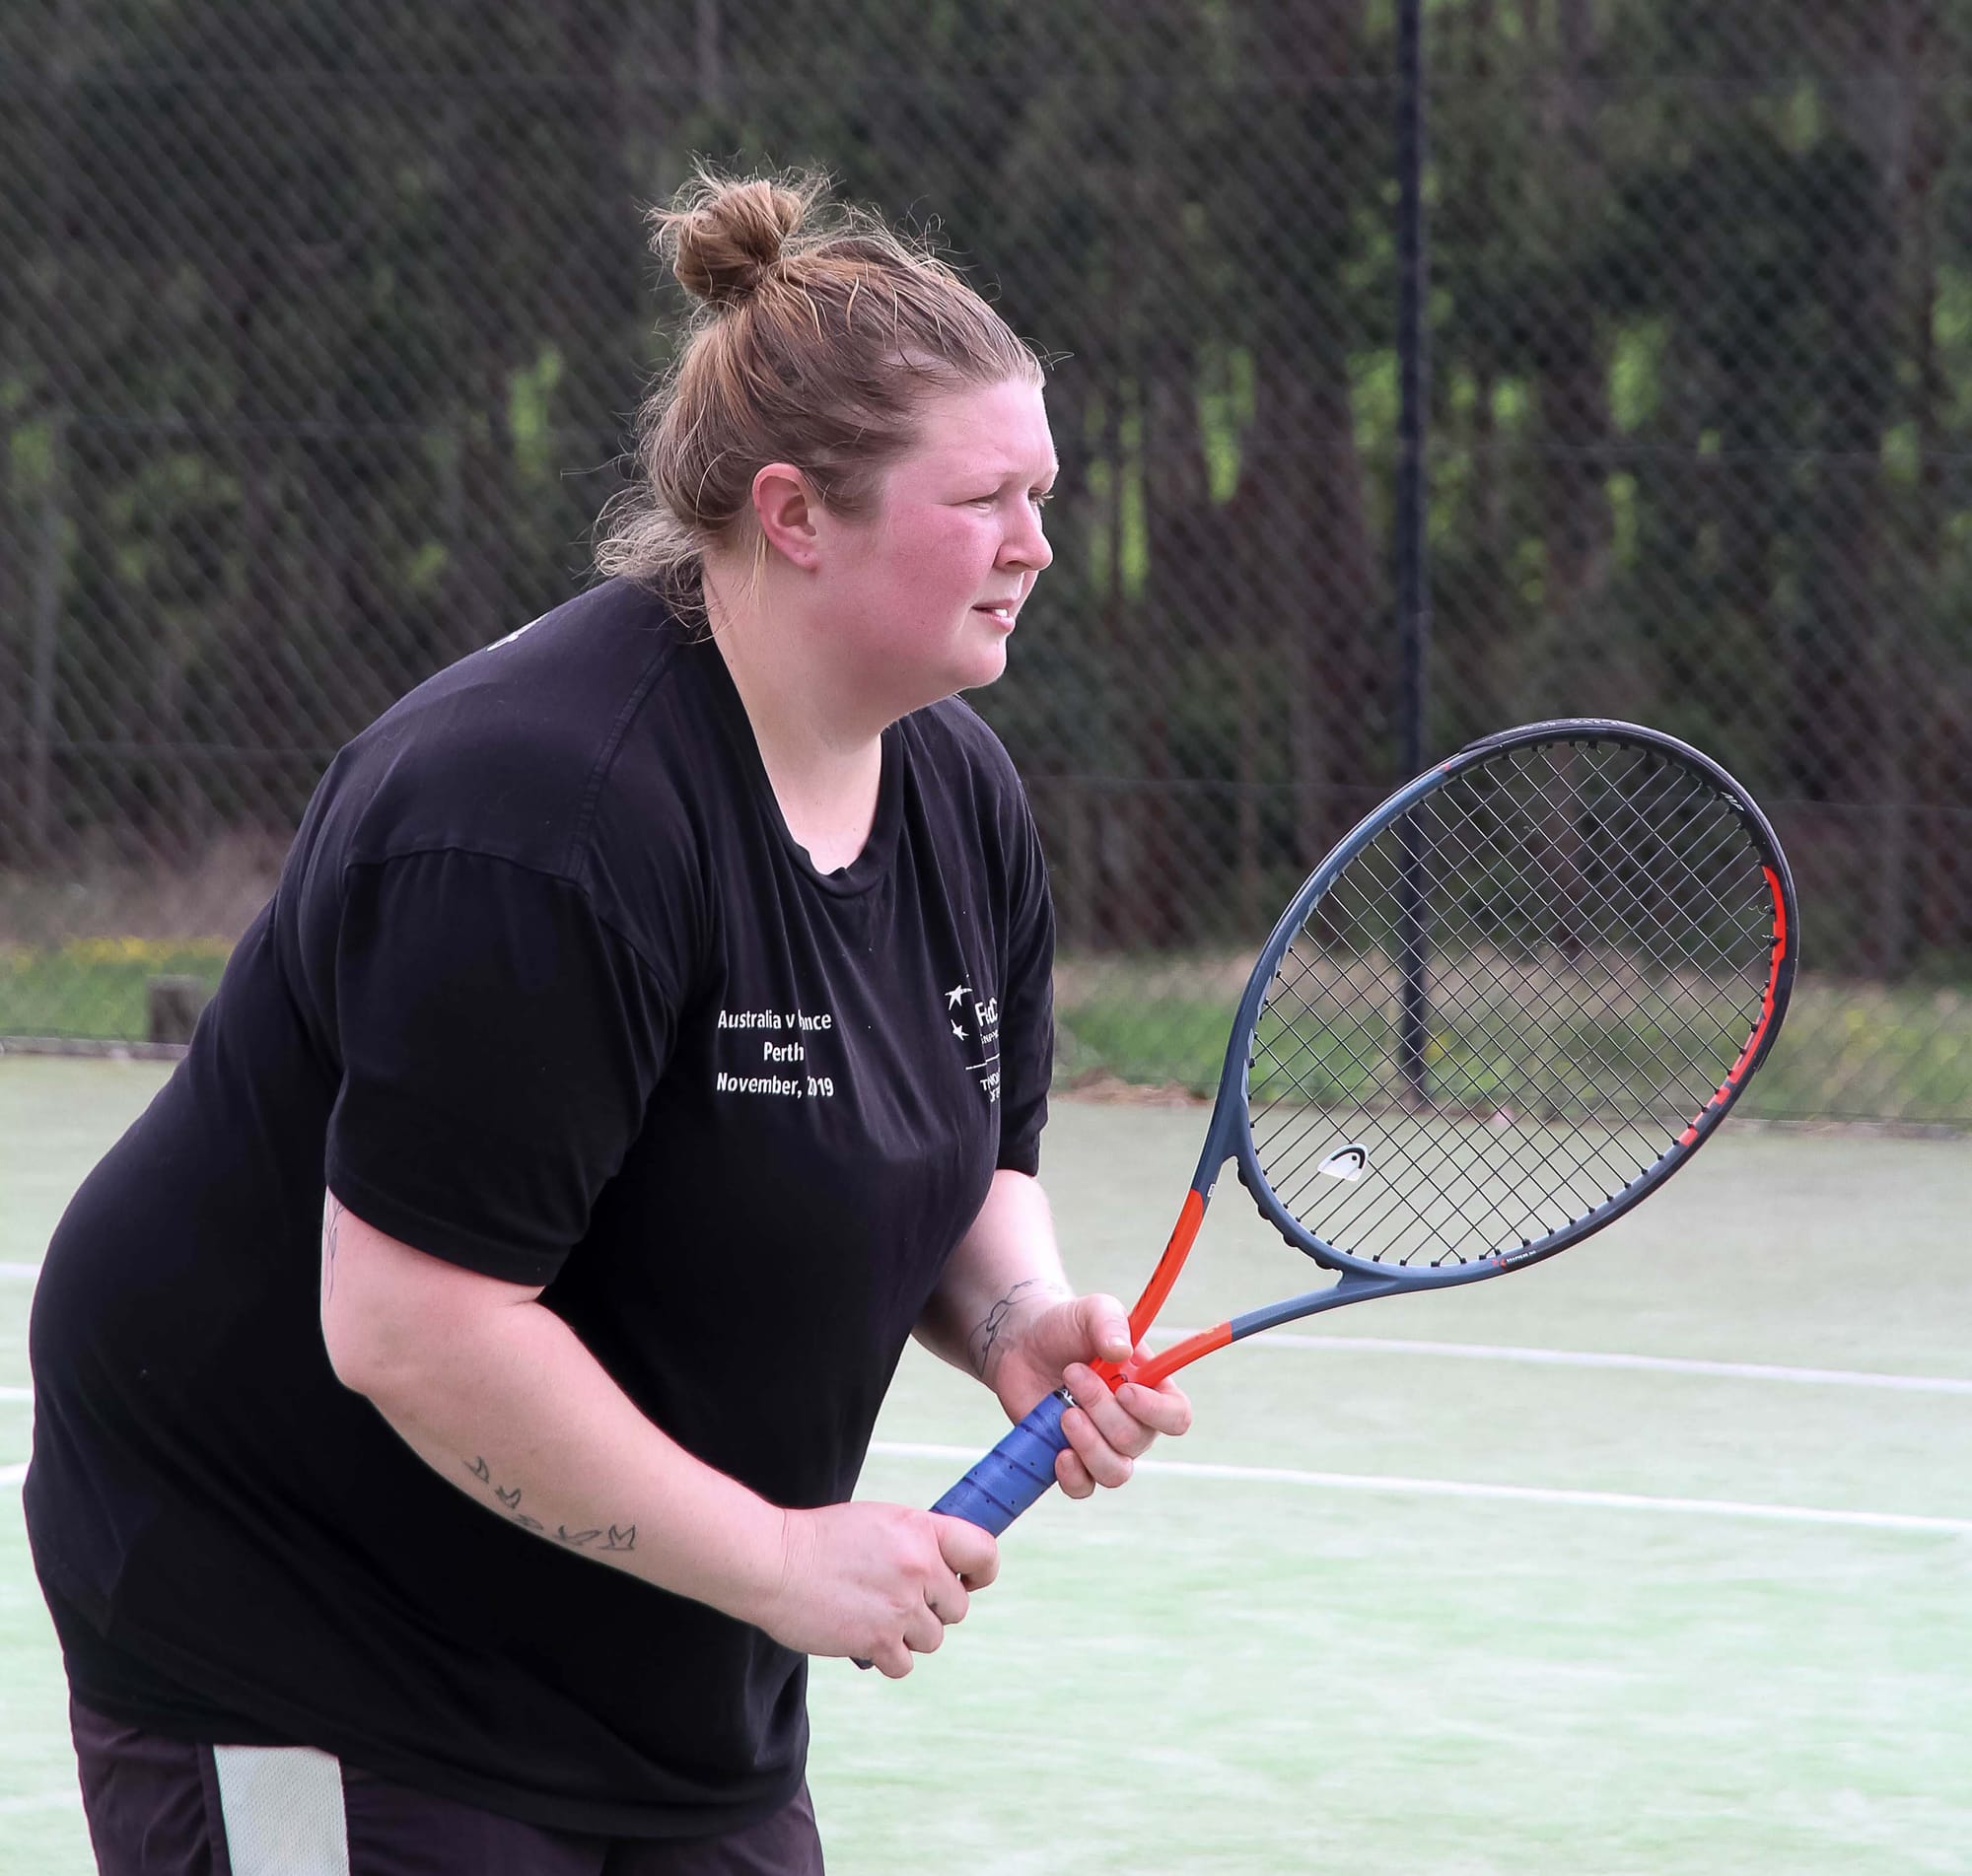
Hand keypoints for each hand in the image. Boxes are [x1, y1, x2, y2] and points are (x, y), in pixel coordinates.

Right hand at [753, 1502, 997, 1677]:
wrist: (773, 1562)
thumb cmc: (819, 1540)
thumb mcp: (878, 1522)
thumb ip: (915, 1542)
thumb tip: (943, 1569)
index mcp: (920, 1529)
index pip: (983, 1553)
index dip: (980, 1572)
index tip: (967, 1581)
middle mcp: (918, 1566)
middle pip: (957, 1607)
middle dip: (933, 1609)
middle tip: (898, 1600)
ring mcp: (900, 1605)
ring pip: (932, 1638)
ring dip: (907, 1635)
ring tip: (873, 1616)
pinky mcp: (878, 1640)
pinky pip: (904, 1664)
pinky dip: (886, 1657)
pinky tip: (862, 1636)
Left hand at [987, 1293, 1192, 1498]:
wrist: (1023, 1344)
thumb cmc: (1067, 1327)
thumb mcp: (1090, 1311)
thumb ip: (1109, 1321)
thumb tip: (1121, 1350)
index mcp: (1151, 1389)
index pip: (1177, 1416)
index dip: (1156, 1411)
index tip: (1124, 1389)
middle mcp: (1133, 1423)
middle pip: (1137, 1441)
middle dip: (1102, 1409)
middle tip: (1073, 1373)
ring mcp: (1103, 1445)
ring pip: (1115, 1471)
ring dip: (1089, 1444)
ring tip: (1065, 1413)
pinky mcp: (1072, 1461)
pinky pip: (1084, 1487)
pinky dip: (1073, 1476)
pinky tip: (1058, 1451)